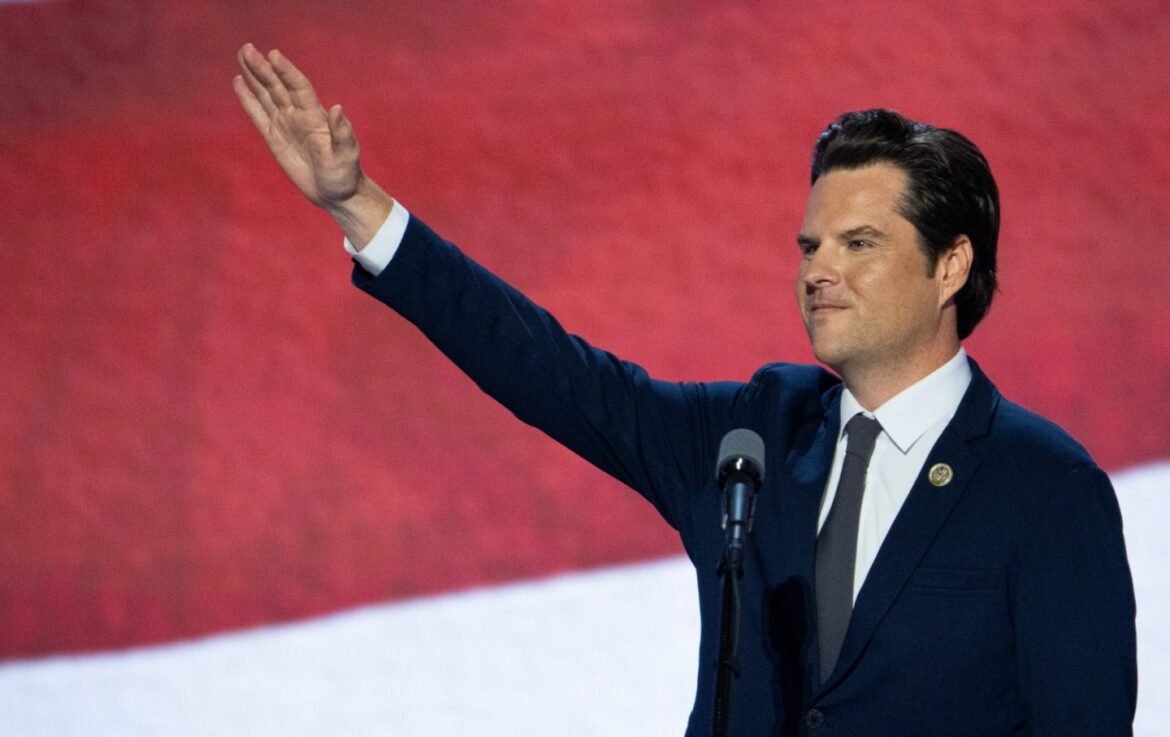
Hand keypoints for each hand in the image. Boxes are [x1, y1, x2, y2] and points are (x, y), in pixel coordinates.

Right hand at [233, 44, 390, 246]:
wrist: (336, 193)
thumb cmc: (345, 174)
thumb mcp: (346, 155)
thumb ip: (341, 132)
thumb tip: (338, 108)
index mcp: (316, 117)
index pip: (299, 87)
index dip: (287, 71)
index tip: (274, 55)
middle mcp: (299, 116)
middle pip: (278, 86)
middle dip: (263, 67)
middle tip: (248, 48)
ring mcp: (286, 125)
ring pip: (266, 95)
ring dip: (254, 76)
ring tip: (242, 54)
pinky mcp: (274, 138)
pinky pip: (258, 115)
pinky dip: (248, 99)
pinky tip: (238, 82)